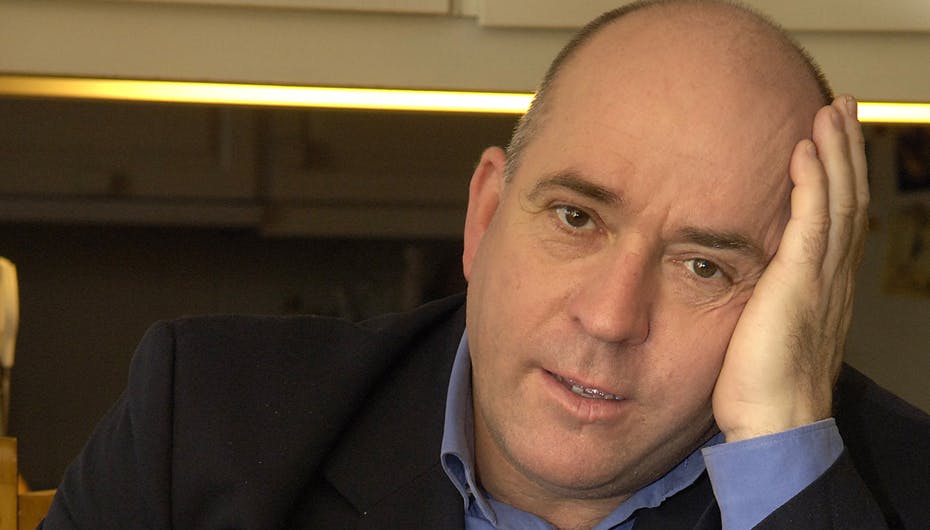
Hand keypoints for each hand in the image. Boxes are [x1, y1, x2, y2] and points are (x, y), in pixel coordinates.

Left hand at [712, 96, 868, 440]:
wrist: (775, 426)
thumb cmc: (761, 389)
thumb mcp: (763, 333)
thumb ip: (762, 302)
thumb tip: (740, 285)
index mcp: (823, 288)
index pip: (835, 219)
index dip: (837, 177)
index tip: (829, 142)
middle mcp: (830, 278)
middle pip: (845, 200)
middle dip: (843, 151)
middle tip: (839, 108)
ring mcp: (819, 281)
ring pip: (835, 202)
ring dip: (833, 154)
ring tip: (828, 113)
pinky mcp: (799, 286)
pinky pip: (810, 224)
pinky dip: (810, 185)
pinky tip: (804, 152)